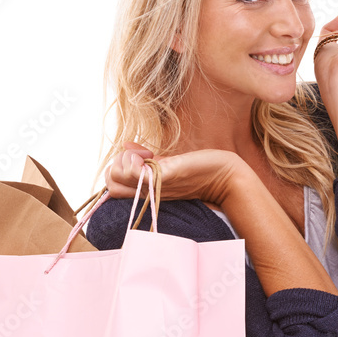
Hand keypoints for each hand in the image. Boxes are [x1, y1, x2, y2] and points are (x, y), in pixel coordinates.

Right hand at [103, 141, 243, 207]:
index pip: (112, 186)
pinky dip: (135, 162)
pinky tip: (151, 154)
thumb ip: (146, 160)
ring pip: (116, 180)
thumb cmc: (200, 170)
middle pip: (110, 184)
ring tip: (145, 155)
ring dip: (124, 161)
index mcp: (148, 189)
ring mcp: (155, 186)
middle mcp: (148, 191)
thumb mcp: (168, 164)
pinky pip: (137, 175)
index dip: (118, 168)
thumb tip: (126, 145)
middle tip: (140, 156)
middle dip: (117, 164)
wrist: (227, 176)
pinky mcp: (166, 176)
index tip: (140, 156)